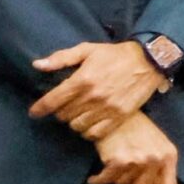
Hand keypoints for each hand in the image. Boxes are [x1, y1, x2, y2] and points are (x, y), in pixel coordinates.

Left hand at [29, 40, 168, 141]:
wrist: (149, 61)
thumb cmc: (115, 54)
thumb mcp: (87, 50)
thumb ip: (61, 58)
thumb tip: (37, 65)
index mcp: (82, 80)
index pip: (52, 101)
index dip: (39, 109)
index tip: (34, 112)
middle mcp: (93, 97)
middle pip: (64, 115)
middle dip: (60, 111)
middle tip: (65, 106)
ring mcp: (107, 108)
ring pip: (77, 126)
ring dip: (74, 121)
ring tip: (77, 115)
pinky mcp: (120, 116)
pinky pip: (96, 133)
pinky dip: (88, 131)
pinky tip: (89, 124)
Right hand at [89, 113, 179, 183]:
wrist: (115, 112)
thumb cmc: (134, 130)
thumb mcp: (153, 147)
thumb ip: (156, 170)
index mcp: (169, 156)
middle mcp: (158, 159)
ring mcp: (140, 160)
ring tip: (107, 175)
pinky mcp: (120, 160)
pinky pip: (107, 181)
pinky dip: (99, 181)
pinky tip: (95, 178)